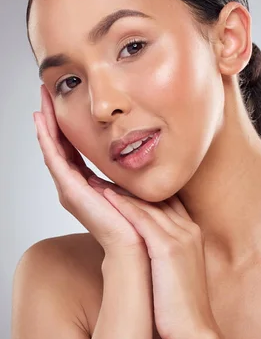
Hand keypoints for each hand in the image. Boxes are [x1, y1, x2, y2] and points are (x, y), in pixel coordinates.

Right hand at [34, 84, 146, 256]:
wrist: (135, 245)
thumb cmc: (138, 221)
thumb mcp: (132, 188)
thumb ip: (128, 173)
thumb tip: (141, 155)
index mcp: (87, 185)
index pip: (72, 150)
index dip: (66, 127)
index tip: (64, 104)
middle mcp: (73, 187)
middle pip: (58, 147)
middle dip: (52, 120)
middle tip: (46, 93)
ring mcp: (69, 189)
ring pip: (52, 149)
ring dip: (46, 125)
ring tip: (41, 102)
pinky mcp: (70, 190)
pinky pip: (54, 159)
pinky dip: (47, 139)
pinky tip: (42, 121)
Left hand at [101, 188, 218, 338]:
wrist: (194, 331)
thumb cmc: (182, 307)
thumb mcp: (176, 271)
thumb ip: (166, 252)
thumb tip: (146, 247)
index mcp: (192, 234)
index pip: (166, 202)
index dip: (143, 192)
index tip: (119, 183)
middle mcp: (190, 230)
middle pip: (156, 198)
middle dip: (129, 185)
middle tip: (102, 172)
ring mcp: (181, 237)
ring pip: (147, 204)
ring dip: (120, 190)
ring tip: (94, 178)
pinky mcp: (168, 249)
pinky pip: (142, 219)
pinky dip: (123, 205)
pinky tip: (104, 196)